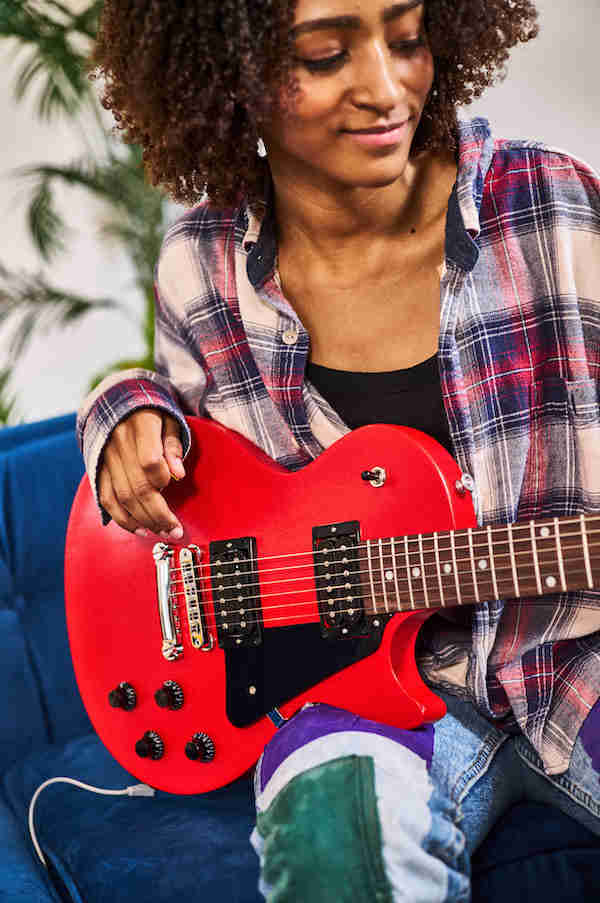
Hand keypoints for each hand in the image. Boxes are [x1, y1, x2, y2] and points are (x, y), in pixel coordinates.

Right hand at [98, 409, 185, 538]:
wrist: (117, 402)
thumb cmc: (151, 413)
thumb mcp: (170, 419)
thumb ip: (174, 445)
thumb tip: (178, 473)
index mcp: (139, 426)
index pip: (149, 460)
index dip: (162, 477)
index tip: (174, 482)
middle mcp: (118, 443)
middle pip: (137, 487)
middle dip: (158, 514)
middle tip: (175, 530)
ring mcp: (106, 458)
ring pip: (122, 497)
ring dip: (143, 520)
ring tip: (161, 531)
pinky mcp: (98, 470)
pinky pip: (107, 499)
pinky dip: (122, 518)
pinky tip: (139, 529)